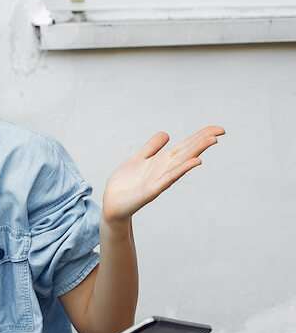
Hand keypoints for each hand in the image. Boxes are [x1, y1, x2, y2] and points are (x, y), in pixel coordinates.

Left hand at [102, 126, 224, 222]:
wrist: (112, 203)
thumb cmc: (125, 183)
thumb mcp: (138, 159)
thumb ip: (151, 147)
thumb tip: (166, 133)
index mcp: (161, 161)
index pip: (184, 146)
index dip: (200, 136)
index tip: (218, 129)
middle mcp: (164, 169)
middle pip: (186, 152)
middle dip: (202, 141)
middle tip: (220, 131)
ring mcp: (160, 179)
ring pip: (181, 162)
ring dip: (197, 151)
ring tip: (212, 140)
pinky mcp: (152, 190)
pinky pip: (169, 178)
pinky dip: (182, 169)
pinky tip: (195, 162)